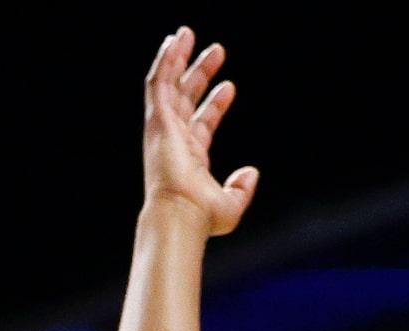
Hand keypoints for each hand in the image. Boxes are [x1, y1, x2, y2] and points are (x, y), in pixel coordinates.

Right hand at [143, 27, 257, 236]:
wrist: (181, 215)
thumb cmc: (202, 218)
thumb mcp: (231, 205)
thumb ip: (242, 188)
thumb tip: (251, 172)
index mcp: (191, 158)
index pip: (202, 123)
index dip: (216, 104)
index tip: (230, 86)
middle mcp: (175, 141)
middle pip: (187, 98)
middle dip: (200, 74)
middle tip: (217, 51)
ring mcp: (164, 128)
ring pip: (169, 84)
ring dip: (178, 59)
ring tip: (188, 34)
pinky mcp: (157, 119)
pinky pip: (158, 82)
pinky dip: (165, 61)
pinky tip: (174, 43)